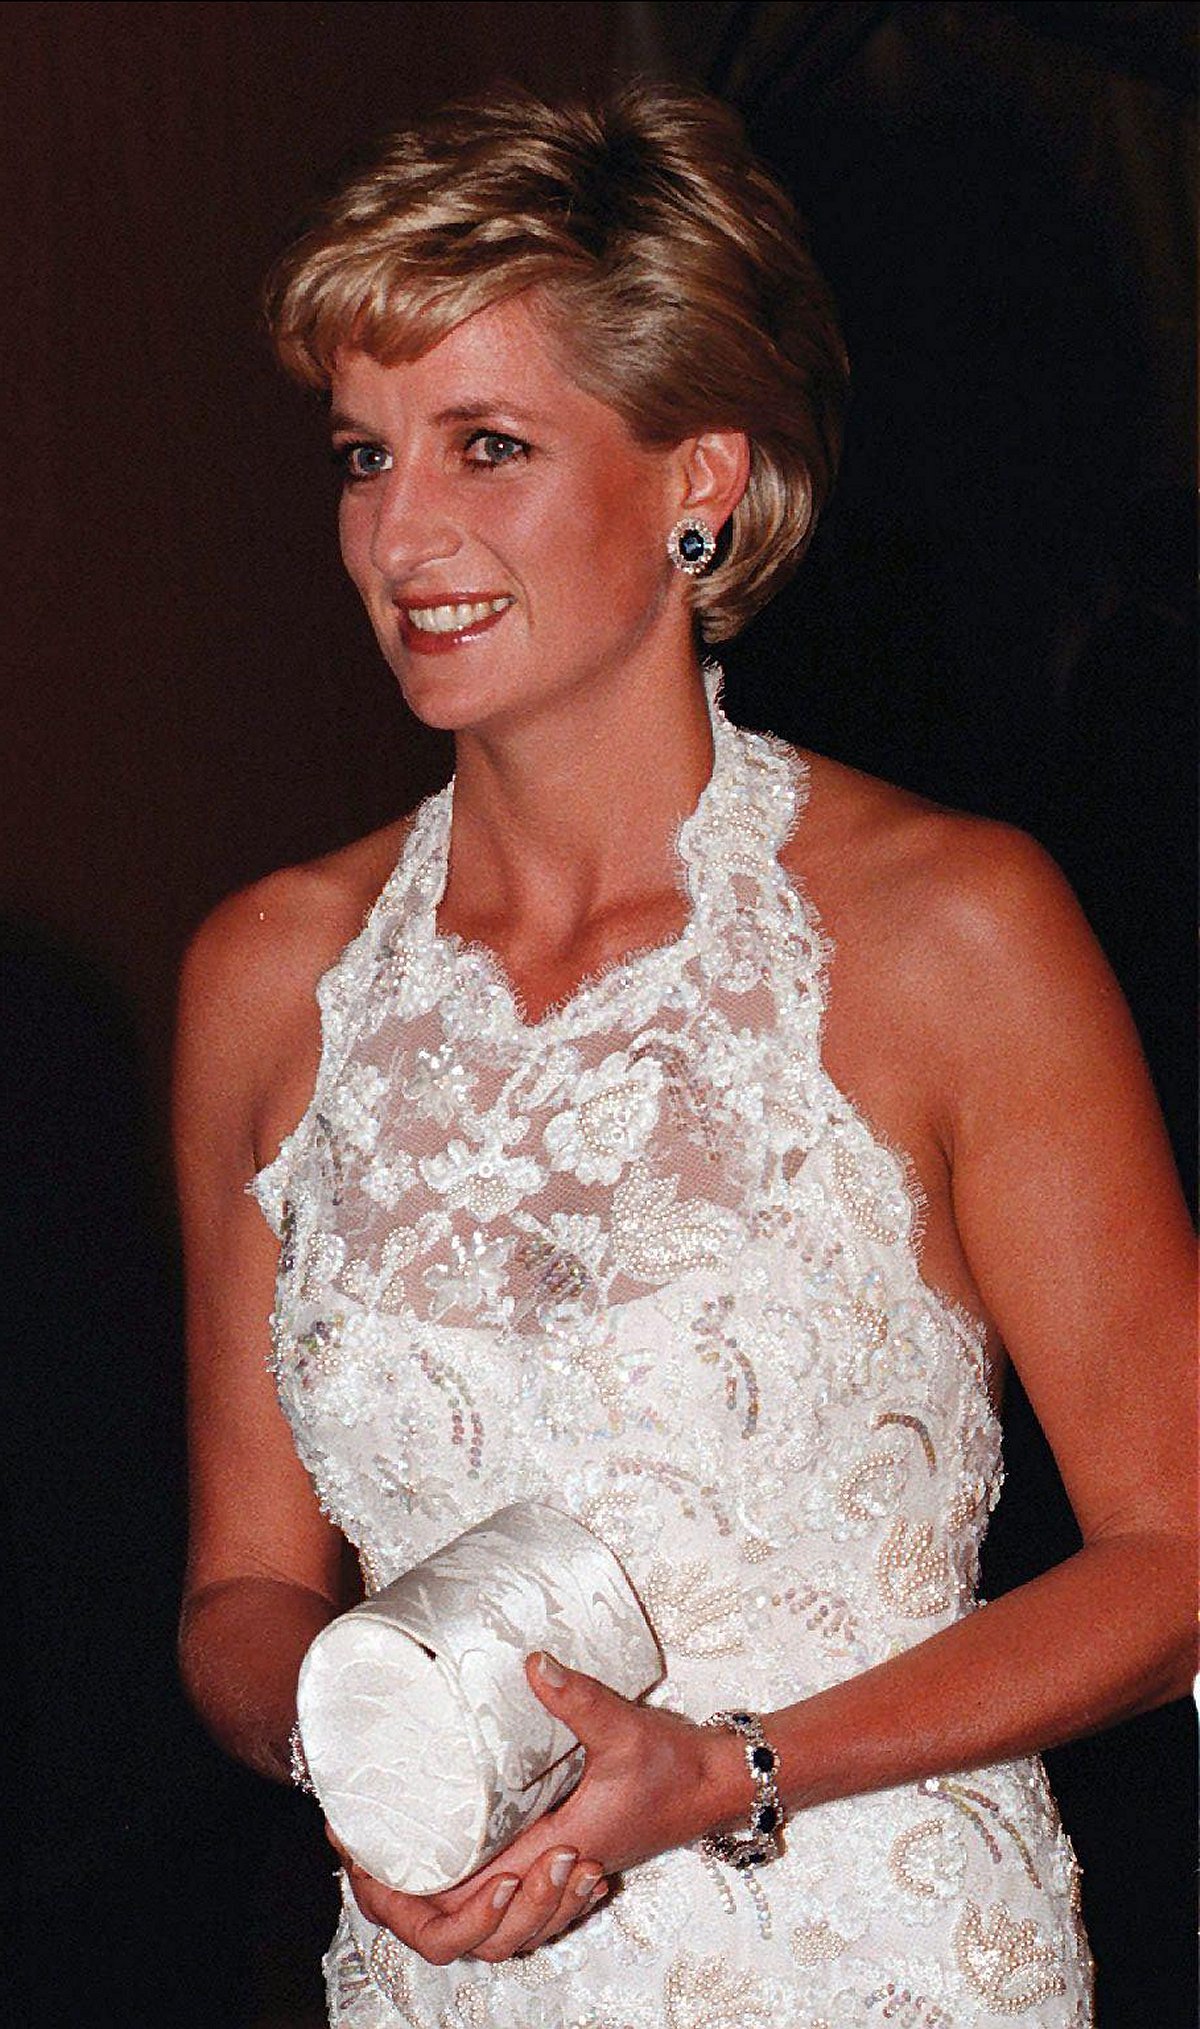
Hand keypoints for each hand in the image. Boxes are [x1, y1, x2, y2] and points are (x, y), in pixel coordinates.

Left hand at [334, 1651, 736, 1966]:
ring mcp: (559, 1873)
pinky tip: (465, 1862)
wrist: (718, 1784)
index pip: (466, 1903)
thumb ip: (577, 1698)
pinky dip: (482, 1899)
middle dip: (406, 1909)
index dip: (407, 1895)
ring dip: (444, 1909)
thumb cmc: (676, 1768)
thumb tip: (533, 1663)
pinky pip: (513, 1904)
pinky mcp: (569, 1855)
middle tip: (361, 1859)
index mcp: (554, 1854)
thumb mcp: (624, 1728)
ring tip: (401, 1866)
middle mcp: (551, 1875)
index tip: (361, 1856)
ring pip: (489, 1928)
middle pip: (462, 1934)